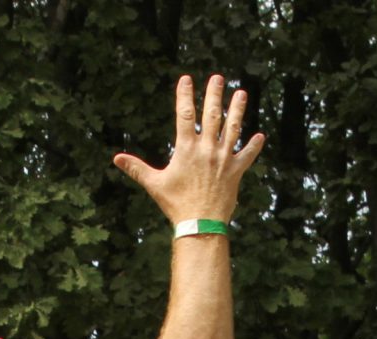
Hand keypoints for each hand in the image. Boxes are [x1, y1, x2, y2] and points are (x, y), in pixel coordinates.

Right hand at [112, 74, 265, 225]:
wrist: (200, 224)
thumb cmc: (176, 204)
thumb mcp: (154, 184)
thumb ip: (137, 168)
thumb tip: (116, 158)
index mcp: (186, 149)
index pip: (184, 114)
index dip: (185, 95)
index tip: (186, 79)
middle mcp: (207, 149)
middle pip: (212, 115)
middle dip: (214, 94)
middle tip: (218, 78)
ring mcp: (223, 159)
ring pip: (232, 128)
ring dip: (237, 110)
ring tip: (241, 94)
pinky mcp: (235, 171)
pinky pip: (247, 156)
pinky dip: (253, 146)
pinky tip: (260, 136)